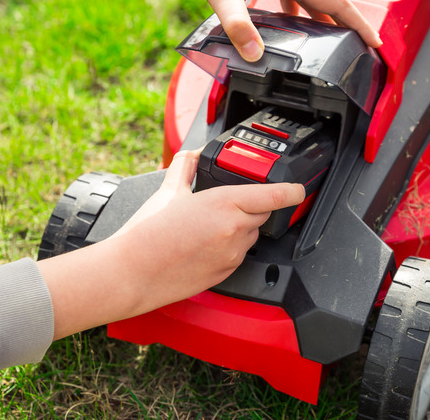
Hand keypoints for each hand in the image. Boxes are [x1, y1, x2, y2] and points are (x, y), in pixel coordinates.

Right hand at [40, 150, 304, 338]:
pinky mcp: (225, 273)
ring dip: (240, 228)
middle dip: (252, 207)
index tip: (297, 189)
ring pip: (250, 236)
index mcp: (224, 204)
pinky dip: (229, 247)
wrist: (132, 272)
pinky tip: (204, 245)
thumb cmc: (146, 235)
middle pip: (262, 214)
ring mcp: (231, 254)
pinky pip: (238, 255)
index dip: (290, 191)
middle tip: (227, 204)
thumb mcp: (168, 191)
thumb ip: (184, 168)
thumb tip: (190, 155)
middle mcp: (234, 230)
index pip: (272, 195)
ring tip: (208, 227)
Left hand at [195, 0, 382, 61]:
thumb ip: (237, 24)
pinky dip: (296, 9)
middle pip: (328, 1)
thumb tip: (253, 54)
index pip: (336, 3)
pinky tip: (286, 22)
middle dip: (343, 26)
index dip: (359, 24)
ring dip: (319, 20)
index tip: (375, 43)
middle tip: (355, 49)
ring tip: (324, 42)